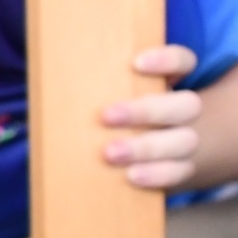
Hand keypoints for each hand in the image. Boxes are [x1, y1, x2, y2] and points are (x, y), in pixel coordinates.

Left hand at [100, 44, 201, 190]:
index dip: (166, 60)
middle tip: (106, 116)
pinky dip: (156, 174)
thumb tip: (50, 73)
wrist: (145, 147)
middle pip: (185, 105)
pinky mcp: (182, 168)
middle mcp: (185, 110)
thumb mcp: (110, 88)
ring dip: (146, 147)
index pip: (183, 61)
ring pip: (184, 141)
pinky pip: (179, 172)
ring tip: (110, 153)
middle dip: (145, 111)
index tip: (136, 63)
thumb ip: (93, 79)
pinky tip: (131, 176)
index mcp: (171, 80)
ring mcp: (187, 140)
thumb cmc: (115, 107)